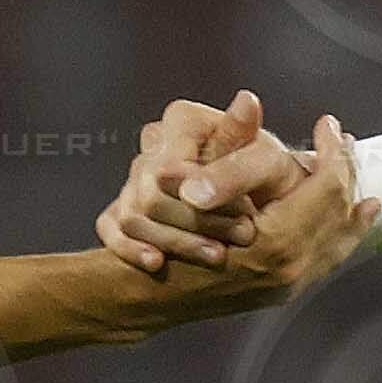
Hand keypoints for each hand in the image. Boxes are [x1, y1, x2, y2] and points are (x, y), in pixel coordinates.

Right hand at [103, 90, 318, 275]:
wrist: (271, 200)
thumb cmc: (270, 174)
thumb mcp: (267, 164)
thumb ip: (235, 169)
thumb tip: (193, 193)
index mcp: (183, 120)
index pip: (172, 166)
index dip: (204, 198)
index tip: (246, 214)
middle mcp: (153, 145)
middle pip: (150, 195)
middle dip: (195, 222)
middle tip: (242, 235)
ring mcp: (136, 178)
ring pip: (132, 216)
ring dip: (175, 241)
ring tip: (219, 254)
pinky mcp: (126, 208)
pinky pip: (110, 229)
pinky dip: (130, 249)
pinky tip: (157, 263)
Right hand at [132, 112, 369, 326]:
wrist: (150, 294)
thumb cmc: (165, 234)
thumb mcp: (193, 182)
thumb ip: (228, 144)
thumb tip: (248, 100)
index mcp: (276, 238)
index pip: (327, 185)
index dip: (331, 150)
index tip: (327, 124)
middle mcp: (290, 266)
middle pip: (338, 213)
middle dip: (347, 175)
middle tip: (347, 144)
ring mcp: (289, 284)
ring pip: (339, 241)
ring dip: (352, 210)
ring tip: (361, 183)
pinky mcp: (283, 293)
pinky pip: (327, 260)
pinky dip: (342, 236)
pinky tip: (350, 222)